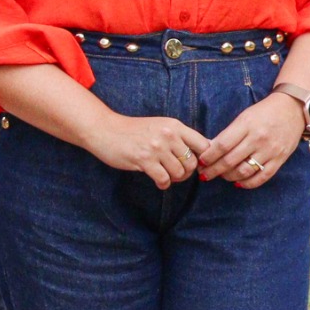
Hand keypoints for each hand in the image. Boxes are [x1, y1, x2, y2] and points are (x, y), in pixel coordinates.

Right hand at [84, 112, 209, 187]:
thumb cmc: (132, 130)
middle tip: (177, 174)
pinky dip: (163, 184)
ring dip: (175, 179)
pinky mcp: (144, 160)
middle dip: (187, 172)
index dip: (204, 158)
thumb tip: (199, 154)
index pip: (204, 144)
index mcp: (174, 125)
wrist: (104, 129)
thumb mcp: (159, 126)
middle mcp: (168, 135)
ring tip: (166, 177)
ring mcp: (156, 148)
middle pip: (193, 162)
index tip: (195, 164)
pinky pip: (164, 179)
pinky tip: (158, 182)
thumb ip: (177, 136)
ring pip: (179, 172)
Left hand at [198, 92, 305, 188]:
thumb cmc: (263, 112)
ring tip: (221, 176)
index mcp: (246, 124)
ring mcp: (270, 150)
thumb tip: (209, 150)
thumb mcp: (244, 116)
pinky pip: (262, 176)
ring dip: (228, 177)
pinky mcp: (280, 159)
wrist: (292, 108)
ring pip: (244, 171)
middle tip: (204, 175)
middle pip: (230, 160)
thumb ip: (229, 133)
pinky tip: (238, 183)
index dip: (209, 156)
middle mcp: (258, 138)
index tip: (201, 162)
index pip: (223, 145)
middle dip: (214, 170)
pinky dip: (248, 183)